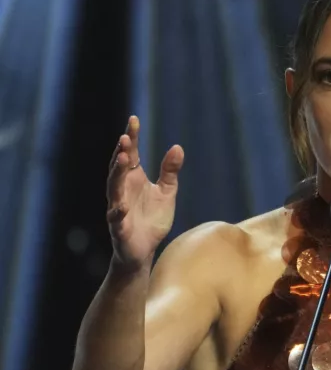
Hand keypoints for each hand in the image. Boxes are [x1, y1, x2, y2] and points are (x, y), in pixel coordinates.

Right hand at [106, 116, 183, 269]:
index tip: (134, 120)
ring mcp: (118, 208)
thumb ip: (170, 172)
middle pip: (119, 168)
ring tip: (123, 158)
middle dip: (122, 152)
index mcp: (133, 179)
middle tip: (126, 137)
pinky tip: (122, 206)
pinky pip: (116, 219)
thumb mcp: (167, 192)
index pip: (131, 154)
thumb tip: (178, 147)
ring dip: (117, 174)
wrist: (144, 249)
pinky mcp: (119, 228)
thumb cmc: (152, 219)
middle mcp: (122, 190)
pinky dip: (118, 212)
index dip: (132, 137)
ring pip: (113, 189)